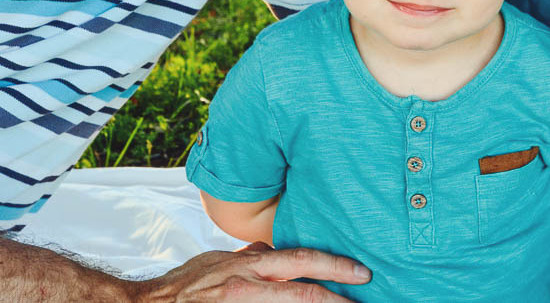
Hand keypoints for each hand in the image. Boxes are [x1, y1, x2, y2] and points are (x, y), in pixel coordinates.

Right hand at [136, 243, 370, 301]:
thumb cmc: (186, 285)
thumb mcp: (220, 261)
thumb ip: (250, 258)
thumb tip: (274, 251)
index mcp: (249, 267)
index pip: (301, 261)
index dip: (335, 266)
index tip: (361, 273)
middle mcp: (247, 287)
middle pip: (303, 291)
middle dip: (338, 298)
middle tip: (363, 299)